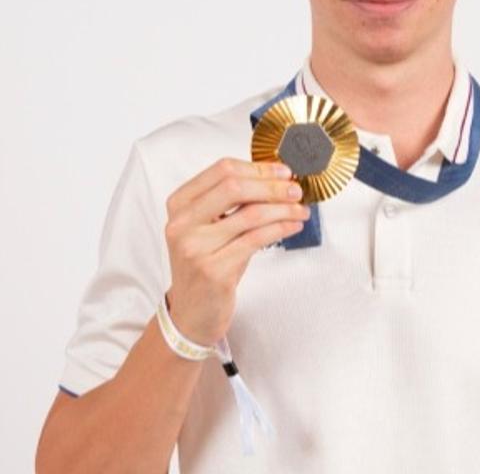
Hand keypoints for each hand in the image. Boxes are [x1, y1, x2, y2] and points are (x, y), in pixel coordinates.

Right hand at [161, 157, 308, 344]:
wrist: (191, 311)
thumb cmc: (206, 264)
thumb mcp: (210, 227)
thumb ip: (232, 203)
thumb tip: (275, 179)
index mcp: (179, 204)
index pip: (221, 170)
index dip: (257, 168)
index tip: (282, 171)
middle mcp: (182, 223)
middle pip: (234, 187)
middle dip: (272, 186)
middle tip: (296, 189)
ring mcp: (195, 247)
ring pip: (250, 214)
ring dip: (283, 209)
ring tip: (300, 210)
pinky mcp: (214, 270)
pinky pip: (257, 240)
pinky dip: (281, 229)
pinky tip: (292, 226)